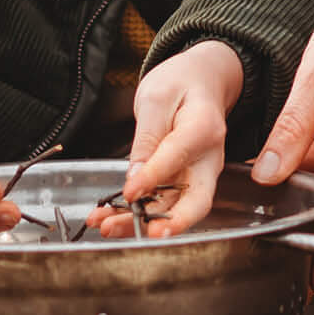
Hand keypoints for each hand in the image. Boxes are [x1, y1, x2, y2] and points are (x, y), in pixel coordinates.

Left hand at [94, 42, 244, 239]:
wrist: (202, 80)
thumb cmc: (181, 83)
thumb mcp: (156, 97)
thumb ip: (147, 137)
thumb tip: (135, 178)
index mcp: (204, 129)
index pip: (178, 159)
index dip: (153, 179)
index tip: (127, 193)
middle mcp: (208, 159)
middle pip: (195, 202)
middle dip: (165, 223)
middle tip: (138, 233)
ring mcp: (198, 173)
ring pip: (174, 208)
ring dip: (140, 221)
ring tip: (105, 225)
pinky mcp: (184, 181)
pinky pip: (163, 202)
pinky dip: (138, 212)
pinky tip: (109, 216)